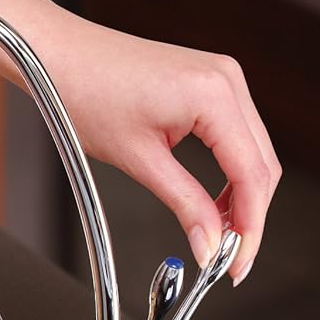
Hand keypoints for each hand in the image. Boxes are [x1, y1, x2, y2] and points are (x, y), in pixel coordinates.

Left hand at [37, 9, 281, 283]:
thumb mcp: (138, 159)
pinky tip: (216, 201)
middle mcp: (226, 79)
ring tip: (220, 235)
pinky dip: (232, 170)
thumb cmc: (84, 92)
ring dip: (243, 195)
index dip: (250, 227)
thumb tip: (209, 244)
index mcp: (212, 94)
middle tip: (229, 258)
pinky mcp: (210, 81)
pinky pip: (237, 134)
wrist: (57, 55)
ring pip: (253, 151)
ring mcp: (221, 77)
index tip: (236, 264)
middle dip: (250, 216)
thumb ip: (184, 203)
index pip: (252, 174)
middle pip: (262, 164)